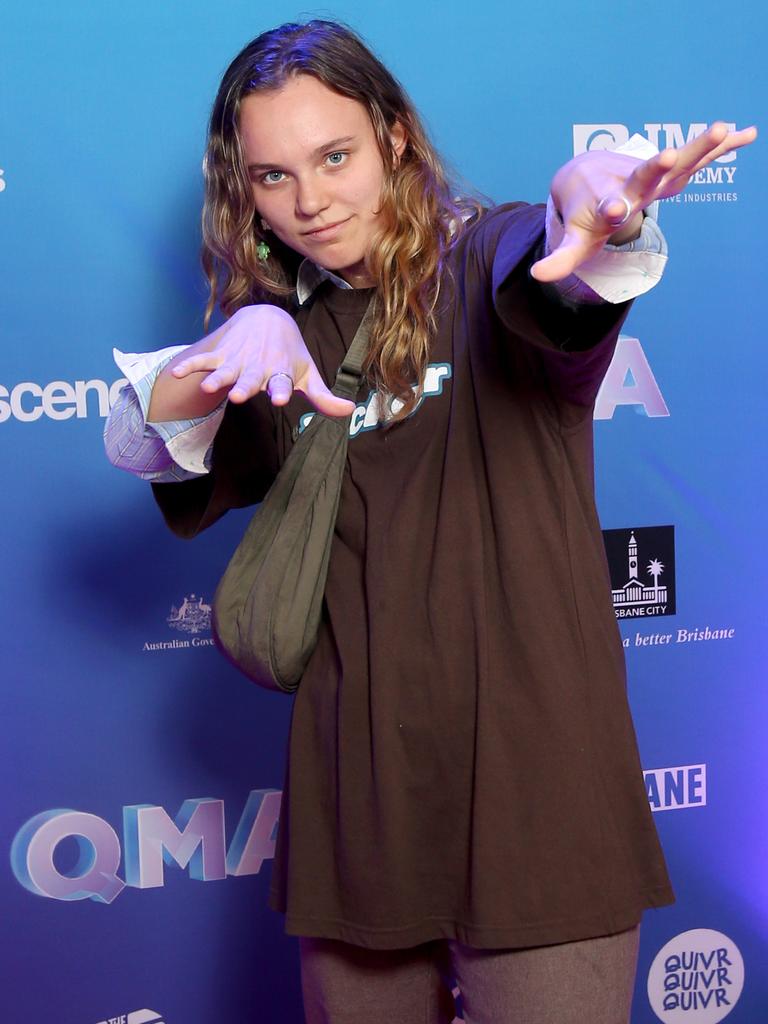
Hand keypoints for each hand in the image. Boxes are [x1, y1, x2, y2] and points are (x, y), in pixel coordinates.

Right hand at [170, 304, 354, 417]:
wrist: (266, 317)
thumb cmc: (290, 353)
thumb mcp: (307, 373)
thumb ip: (324, 396)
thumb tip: (350, 412)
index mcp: (280, 371)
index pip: (282, 382)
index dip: (281, 389)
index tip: (279, 399)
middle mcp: (258, 366)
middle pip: (251, 379)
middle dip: (246, 386)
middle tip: (241, 397)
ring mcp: (238, 359)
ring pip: (227, 371)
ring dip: (218, 378)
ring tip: (210, 388)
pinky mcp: (221, 355)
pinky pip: (204, 360)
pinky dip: (191, 365)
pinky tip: (176, 373)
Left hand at [531, 121, 757, 282]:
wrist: (583, 177)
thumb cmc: (582, 214)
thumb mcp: (573, 240)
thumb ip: (559, 259)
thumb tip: (535, 277)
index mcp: (607, 202)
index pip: (608, 206)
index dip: (611, 208)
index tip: (614, 210)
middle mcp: (631, 184)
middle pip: (644, 175)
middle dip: (654, 167)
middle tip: (667, 156)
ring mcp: (652, 176)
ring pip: (677, 161)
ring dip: (698, 146)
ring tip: (723, 127)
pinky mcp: (668, 172)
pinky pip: (698, 159)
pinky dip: (722, 148)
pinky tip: (750, 132)